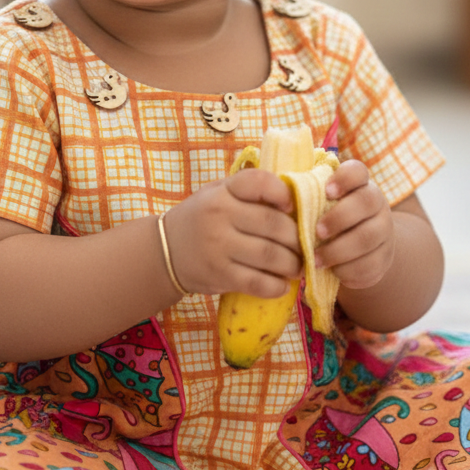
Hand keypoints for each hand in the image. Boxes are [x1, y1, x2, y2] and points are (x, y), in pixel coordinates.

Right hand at [161, 169, 301, 296]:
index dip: (283, 192)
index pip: (259, 182)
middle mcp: (220, 216)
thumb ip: (250, 193)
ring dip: (293, 264)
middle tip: (305, 245)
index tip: (292, 206)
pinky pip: (258, 282)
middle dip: (298, 237)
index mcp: (223, 191)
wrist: (164, 251)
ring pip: (270, 255)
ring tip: (297, 266)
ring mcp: (219, 247)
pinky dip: (277, 286)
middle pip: (274, 224)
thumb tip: (298, 201)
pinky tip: (282, 285)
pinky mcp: (219, 275)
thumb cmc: (202, 218)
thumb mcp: (219, 194)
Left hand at [314, 160, 394, 289]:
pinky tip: (332, 271)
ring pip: (368, 237)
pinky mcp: (384, 258)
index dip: (344, 179)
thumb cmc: (328, 221)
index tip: (326, 192)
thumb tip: (278, 191)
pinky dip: (348, 270)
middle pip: (366, 202)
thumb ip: (307, 196)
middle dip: (339, 217)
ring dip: (339, 250)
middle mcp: (377, 203)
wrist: (359, 250)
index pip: (357, 171)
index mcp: (359, 184)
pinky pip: (370, 263)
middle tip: (317, 232)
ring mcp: (384, 230)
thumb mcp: (320, 205)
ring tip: (316, 258)